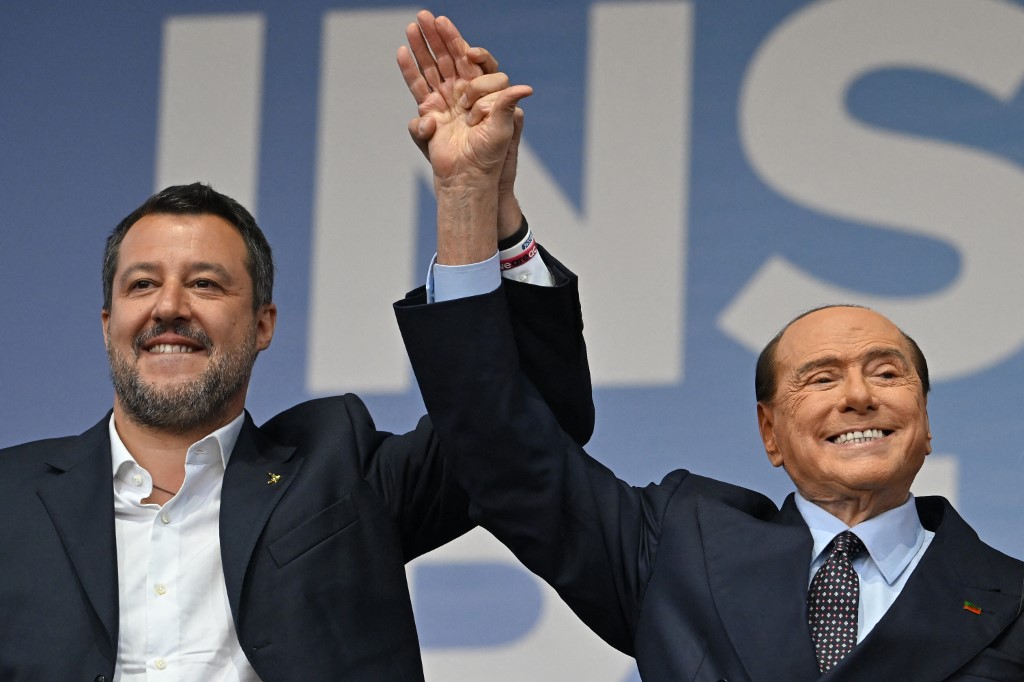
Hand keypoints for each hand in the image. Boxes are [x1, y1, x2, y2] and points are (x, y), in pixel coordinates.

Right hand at [398, 11, 529, 239]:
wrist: (469, 178)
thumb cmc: (490, 156)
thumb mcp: (504, 128)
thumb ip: (508, 104)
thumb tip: (526, 88)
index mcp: (483, 92)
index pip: (473, 61)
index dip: (465, 48)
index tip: (467, 51)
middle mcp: (463, 93)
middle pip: (448, 57)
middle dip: (437, 36)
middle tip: (426, 15)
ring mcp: (444, 101)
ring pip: (431, 67)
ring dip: (421, 45)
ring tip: (413, 25)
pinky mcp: (429, 113)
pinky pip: (418, 86)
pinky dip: (409, 70)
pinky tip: (402, 51)